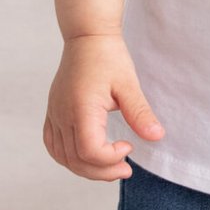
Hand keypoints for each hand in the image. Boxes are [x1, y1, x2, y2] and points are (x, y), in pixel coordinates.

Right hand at [43, 32, 163, 181]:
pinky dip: (67, 158)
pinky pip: (52, 144)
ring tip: (109, 166)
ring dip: (86, 169)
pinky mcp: (52, 112)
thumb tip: (156, 136)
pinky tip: (86, 157)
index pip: (89, 150)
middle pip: (76, 160)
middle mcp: (63, 114)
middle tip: (125, 169)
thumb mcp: (129, 85)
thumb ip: (140, 113)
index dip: (110, 158)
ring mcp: (54, 114)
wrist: (87, 37)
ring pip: (63, 157)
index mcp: (81, 108)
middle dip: (103, 172)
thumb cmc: (108, 57)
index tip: (129, 145)